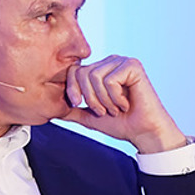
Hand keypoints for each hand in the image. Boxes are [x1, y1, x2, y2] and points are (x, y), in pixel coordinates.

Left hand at [60, 55, 188, 154]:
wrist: (143, 133)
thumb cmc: (122, 124)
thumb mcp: (89, 116)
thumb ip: (72, 110)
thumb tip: (50, 110)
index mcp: (101, 69)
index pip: (74, 70)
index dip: (72, 89)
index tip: (78, 105)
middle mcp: (111, 62)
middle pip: (82, 73)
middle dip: (90, 98)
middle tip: (105, 111)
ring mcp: (122, 62)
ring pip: (95, 77)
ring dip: (104, 100)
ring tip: (116, 108)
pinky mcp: (133, 66)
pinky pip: (110, 80)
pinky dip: (115, 98)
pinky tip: (126, 104)